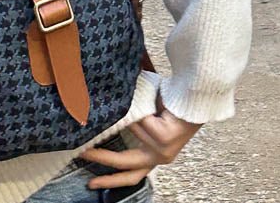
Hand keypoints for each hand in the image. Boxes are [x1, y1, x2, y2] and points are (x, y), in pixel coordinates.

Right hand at [80, 110, 202, 189]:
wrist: (196, 98)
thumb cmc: (173, 107)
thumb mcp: (150, 122)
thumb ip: (133, 127)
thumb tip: (106, 121)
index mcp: (157, 157)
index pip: (131, 175)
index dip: (109, 179)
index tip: (91, 182)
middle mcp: (160, 157)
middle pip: (125, 165)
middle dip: (101, 159)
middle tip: (83, 154)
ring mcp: (163, 149)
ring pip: (132, 131)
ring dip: (129, 115)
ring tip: (128, 106)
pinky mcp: (164, 138)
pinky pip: (142, 121)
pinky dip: (142, 110)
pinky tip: (152, 104)